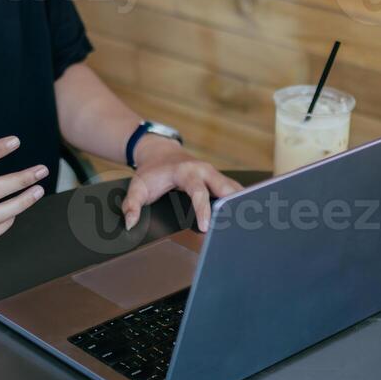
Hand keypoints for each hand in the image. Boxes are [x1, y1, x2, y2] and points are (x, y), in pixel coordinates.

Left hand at [121, 136, 242, 232]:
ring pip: (234, 188)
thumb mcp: (137, 186)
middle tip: (240, 224)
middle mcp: (204, 170)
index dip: (203, 209)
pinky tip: (247, 216)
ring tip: (250, 224)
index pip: (199, 191)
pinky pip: (233, 190)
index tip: (207, 226)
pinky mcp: (219, 180)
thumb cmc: (151, 172)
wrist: (160, 153)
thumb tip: (130, 223)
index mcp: (186, 172)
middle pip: (225, 187)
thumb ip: (132, 205)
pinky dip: (240, 202)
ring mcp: (214, 174)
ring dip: (241, 203)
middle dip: (234, 204)